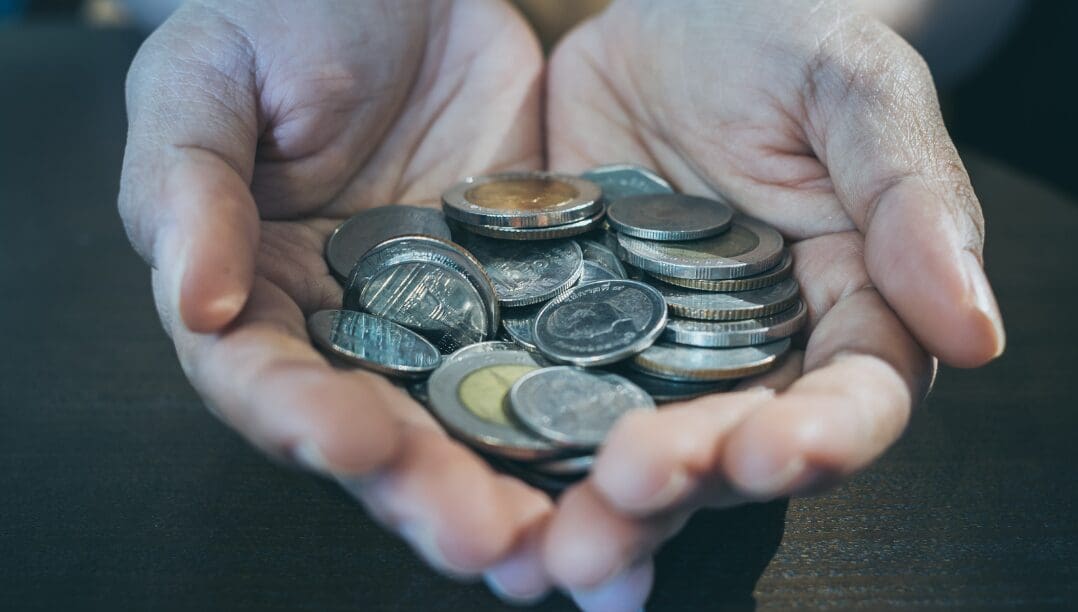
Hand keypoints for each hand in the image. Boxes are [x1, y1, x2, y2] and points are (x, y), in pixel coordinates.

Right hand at [118, 0, 554, 600]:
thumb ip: (188, 193)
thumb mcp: (207, 83)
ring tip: (569, 545)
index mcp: (263, 294)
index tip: (353, 446)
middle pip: (388, 430)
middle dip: (433, 492)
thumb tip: (195, 308)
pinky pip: (564, 351)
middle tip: (493, 545)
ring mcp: (452, 314)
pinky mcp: (533, 286)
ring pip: (483, 416)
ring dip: (521, 484)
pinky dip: (594, 407)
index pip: (269, 382)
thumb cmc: (280, 14)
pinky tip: (633, 455)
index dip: (304, 421)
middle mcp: (358, 326)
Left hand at [541, 0, 1004, 607]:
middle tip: (628, 496)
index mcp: (845, 313)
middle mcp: (752, 357)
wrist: (672, 18)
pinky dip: (523, 444)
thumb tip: (976, 333)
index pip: (852, 399)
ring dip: (602, 502)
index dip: (820, 439)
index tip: (770, 452)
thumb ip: (912, 200)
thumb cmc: (781, 40)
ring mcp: (655, 355)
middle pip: (731, 448)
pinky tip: (482, 481)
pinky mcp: (570, 335)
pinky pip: (548, 395)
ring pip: (637, 446)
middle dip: (686, 482)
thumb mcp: (854, 91)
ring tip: (557, 538)